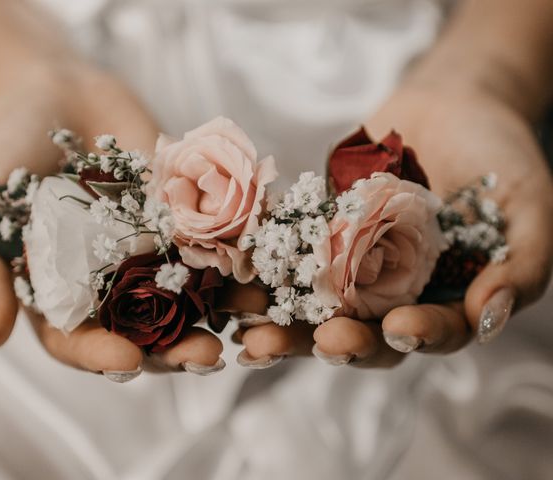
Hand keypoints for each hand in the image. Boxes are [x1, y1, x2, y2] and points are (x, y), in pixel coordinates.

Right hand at [0, 63, 225, 379]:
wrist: (52, 92)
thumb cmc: (3, 153)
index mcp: (63, 297)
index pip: (81, 341)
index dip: (102, 356)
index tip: (129, 362)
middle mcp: (114, 284)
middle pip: (148, 329)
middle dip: (179, 345)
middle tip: (209, 357)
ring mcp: (154, 251)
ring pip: (192, 291)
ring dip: (224, 306)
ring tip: (252, 314)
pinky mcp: (185, 215)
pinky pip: (216, 234)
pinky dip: (242, 243)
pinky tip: (266, 252)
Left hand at [233, 83, 552, 368]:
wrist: (452, 103)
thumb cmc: (500, 155)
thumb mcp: (531, 209)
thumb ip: (522, 267)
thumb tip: (488, 319)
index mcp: (444, 300)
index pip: (430, 333)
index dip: (415, 336)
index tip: (397, 326)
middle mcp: (394, 294)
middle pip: (362, 332)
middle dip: (331, 342)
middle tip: (303, 342)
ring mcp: (352, 266)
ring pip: (315, 306)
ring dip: (281, 322)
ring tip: (247, 332)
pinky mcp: (319, 235)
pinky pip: (288, 256)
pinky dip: (262, 267)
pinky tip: (235, 276)